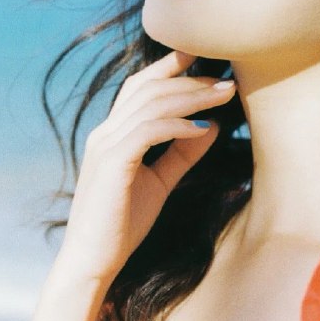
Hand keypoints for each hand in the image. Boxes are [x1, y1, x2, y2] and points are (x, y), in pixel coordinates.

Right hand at [56, 50, 235, 286]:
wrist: (92, 263)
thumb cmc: (122, 223)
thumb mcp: (160, 181)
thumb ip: (183, 152)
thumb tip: (213, 126)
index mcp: (113, 132)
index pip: (141, 86)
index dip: (170, 66)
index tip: (204, 56)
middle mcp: (106, 132)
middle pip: (150, 88)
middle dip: (191, 80)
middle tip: (227, 82)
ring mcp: (105, 145)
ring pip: (151, 104)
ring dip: (191, 97)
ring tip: (223, 97)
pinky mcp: (112, 163)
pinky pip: (148, 131)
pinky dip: (177, 125)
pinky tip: (201, 128)